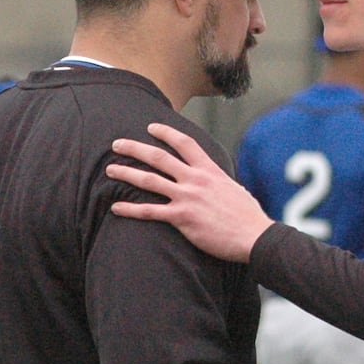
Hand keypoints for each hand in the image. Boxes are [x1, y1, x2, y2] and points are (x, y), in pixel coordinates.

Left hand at [106, 123, 272, 262]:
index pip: (185, 143)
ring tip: (109, 170)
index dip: (166, 133)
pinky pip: (150, 211)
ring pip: (149, 180)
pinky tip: (116, 208)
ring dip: (126, 173)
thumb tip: (219, 184)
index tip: (151, 127)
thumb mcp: (235, 190)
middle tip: (117, 144)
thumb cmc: (248, 217)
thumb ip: (220, 183)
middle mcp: (196, 180)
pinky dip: (130, 209)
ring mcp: (187, 198)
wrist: (253, 236)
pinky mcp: (182, 218)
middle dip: (135, 148)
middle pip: (159, 157)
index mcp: (210, 171)